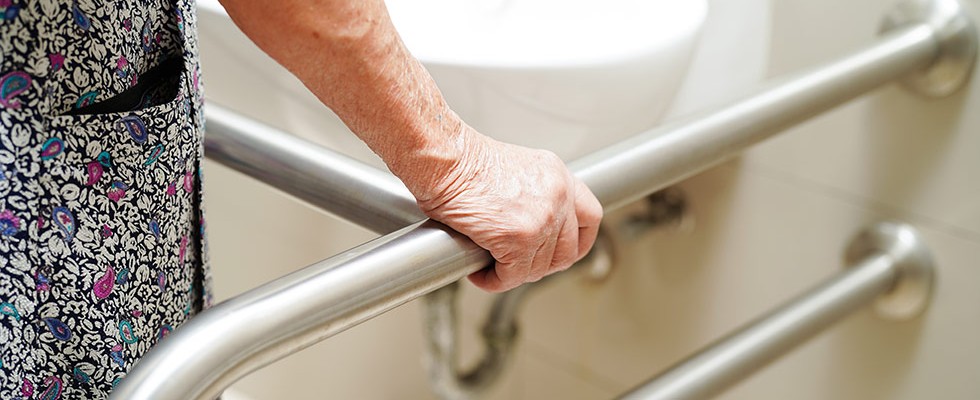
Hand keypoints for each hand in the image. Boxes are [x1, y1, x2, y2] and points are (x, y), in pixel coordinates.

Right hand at [415, 127, 602, 291]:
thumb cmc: (463, 162)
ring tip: (490, 267)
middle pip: (567, 251)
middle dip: (541, 265)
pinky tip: (479, 272)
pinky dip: (494, 280)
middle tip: (515, 265)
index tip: (564, 252)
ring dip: (512, 274)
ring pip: (537, 268)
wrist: (444, 157)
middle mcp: (558, 195)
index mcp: (557, 175)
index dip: (578, 242)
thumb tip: (528, 226)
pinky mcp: (518, 237)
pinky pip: (512, 276)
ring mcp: (542, 218)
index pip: (590, 216)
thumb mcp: (514, 169)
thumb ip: (533, 195)